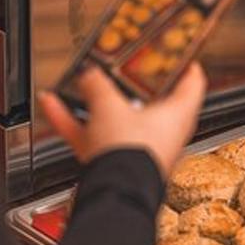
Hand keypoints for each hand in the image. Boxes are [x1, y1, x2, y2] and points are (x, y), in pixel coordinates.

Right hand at [37, 65, 206, 178]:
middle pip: (149, 101)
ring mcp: (137, 150)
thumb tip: (90, 76)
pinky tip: (53, 104)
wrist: (112, 193)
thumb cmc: (130, 154)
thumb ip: (98, 85)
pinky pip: (93, 137)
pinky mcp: (114, 163)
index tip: (178, 50)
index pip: (192, 82)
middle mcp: (161, 134)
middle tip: (119, 65)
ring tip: (78, 83)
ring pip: (117, 120)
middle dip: (129, 83)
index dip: (186, 62)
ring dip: (95, 102)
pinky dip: (74, 122)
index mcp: (176, 115)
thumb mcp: (110, 105)